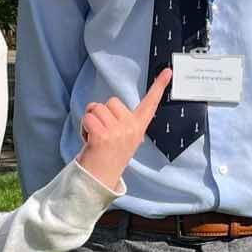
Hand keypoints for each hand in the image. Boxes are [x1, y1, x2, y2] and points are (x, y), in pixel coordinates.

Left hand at [76, 70, 171, 189]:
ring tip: (94, 137)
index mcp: (138, 128)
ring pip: (97, 108)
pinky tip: (89, 141)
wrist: (99, 179)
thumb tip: (107, 108)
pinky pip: (88, 117)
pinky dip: (83, 127)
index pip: (150, 104)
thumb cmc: (107, 158)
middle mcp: (131, 129)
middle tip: (102, 133)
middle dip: (101, 113)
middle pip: (111, 102)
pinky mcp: (103, 135)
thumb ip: (122, 123)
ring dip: (90, 120)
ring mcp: (118, 132)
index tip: (167, 71)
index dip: (159, 86)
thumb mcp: (123, 139)